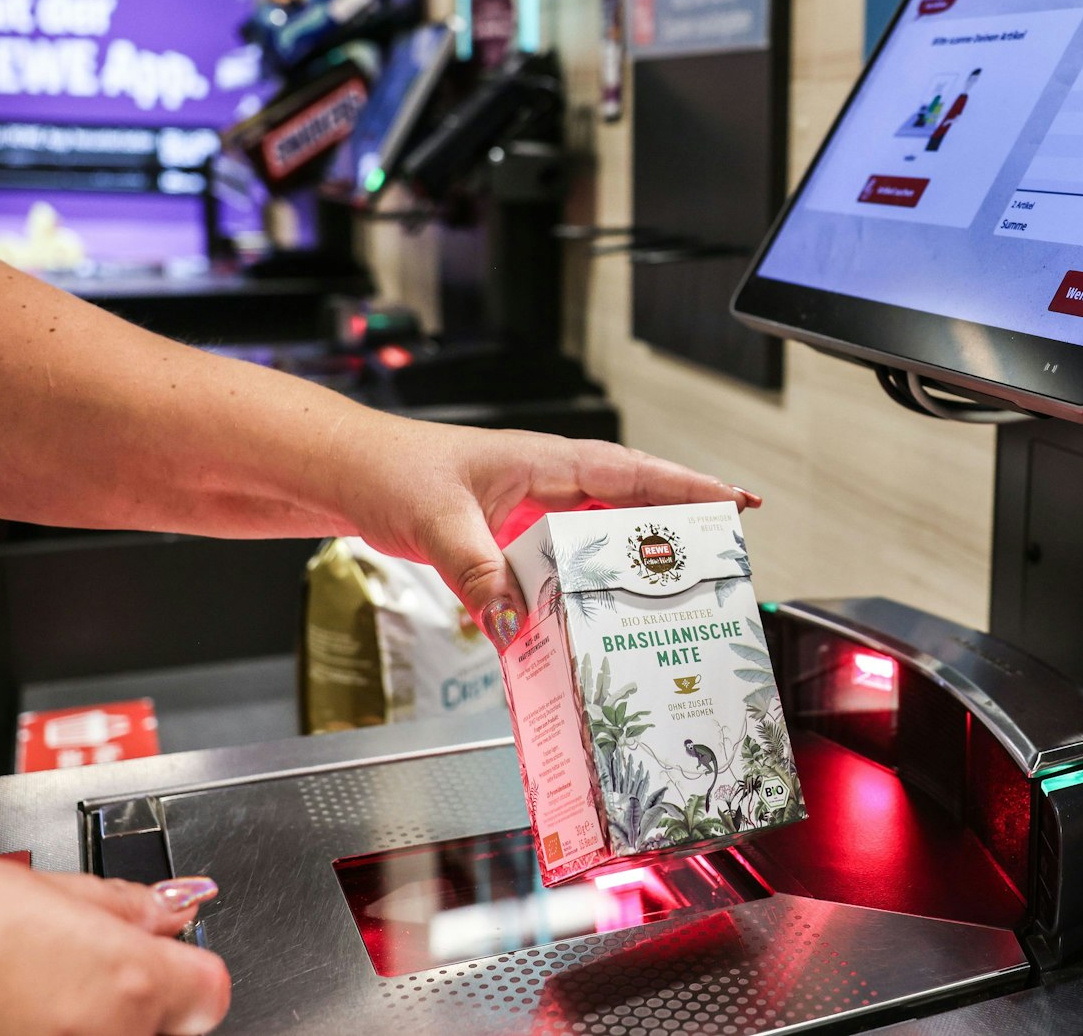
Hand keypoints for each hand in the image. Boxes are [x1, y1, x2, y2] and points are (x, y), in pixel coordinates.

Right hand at [0, 858, 227, 1034]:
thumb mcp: (49, 890)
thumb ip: (126, 907)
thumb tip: (176, 906)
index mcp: (130, 982)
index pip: (208, 989)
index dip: (181, 966)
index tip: (160, 955)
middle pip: (164, 1025)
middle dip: (134, 998)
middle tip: (73, 971)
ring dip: (90, 1024)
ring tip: (30, 994)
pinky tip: (9, 1019)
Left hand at [337, 421, 760, 646]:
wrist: (347, 473)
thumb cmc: (390, 471)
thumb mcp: (437, 522)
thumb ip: (479, 571)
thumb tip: (514, 621)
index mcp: (547, 462)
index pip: (633, 473)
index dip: (687, 488)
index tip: (735, 502)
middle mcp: (550, 480)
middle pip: (634, 499)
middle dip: (683, 522)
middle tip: (729, 552)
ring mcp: (535, 506)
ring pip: (606, 529)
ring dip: (640, 553)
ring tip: (682, 587)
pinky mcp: (516, 532)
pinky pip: (570, 554)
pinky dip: (592, 577)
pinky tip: (601, 607)